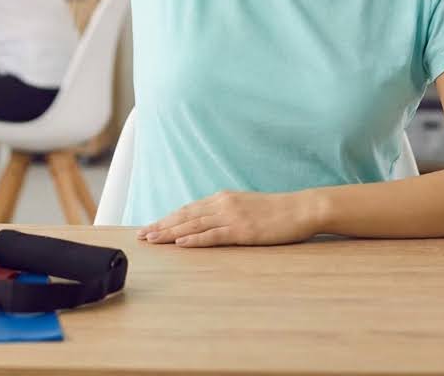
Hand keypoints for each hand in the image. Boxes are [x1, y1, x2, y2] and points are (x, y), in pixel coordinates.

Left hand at [136, 189, 321, 246]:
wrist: (301, 209)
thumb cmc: (276, 211)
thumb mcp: (245, 206)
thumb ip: (225, 212)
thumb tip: (208, 222)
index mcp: (222, 198)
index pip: (187, 210)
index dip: (167, 219)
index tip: (150, 227)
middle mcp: (222, 204)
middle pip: (185, 217)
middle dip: (161, 226)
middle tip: (142, 236)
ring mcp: (232, 217)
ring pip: (194, 226)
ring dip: (170, 233)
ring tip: (152, 240)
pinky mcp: (242, 230)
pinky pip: (213, 235)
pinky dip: (194, 240)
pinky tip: (180, 244)